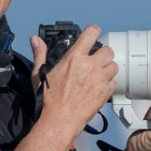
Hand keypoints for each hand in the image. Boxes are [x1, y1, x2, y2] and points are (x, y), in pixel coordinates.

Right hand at [30, 25, 117, 140]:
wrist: (59, 120)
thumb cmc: (49, 100)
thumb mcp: (40, 74)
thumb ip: (40, 54)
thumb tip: (36, 41)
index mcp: (75, 58)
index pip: (91, 34)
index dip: (94, 30)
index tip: (93, 32)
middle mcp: (90, 66)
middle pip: (108, 50)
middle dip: (103, 53)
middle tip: (96, 59)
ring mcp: (100, 79)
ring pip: (113, 66)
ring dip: (107, 67)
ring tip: (98, 73)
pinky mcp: (105, 92)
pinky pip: (114, 82)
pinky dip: (108, 83)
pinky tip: (99, 86)